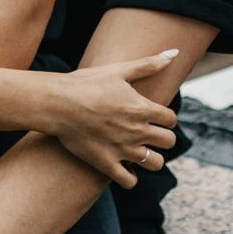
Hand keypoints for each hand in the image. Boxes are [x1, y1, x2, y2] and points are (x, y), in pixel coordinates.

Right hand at [43, 50, 180, 187]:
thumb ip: (149, 64)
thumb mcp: (119, 70)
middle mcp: (138, 131)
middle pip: (169, 142)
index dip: (165, 118)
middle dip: (163, 138)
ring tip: (140, 152)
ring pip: (155, 163)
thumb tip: (175, 52)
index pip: (171, 120)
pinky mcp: (106, 164)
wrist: (57, 104)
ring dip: (151, 159)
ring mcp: (123, 150)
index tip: (155, 117)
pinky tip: (124, 167)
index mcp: (143, 109)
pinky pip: (130, 181)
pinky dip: (130, 177)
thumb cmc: (87, 83)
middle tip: (150, 135)